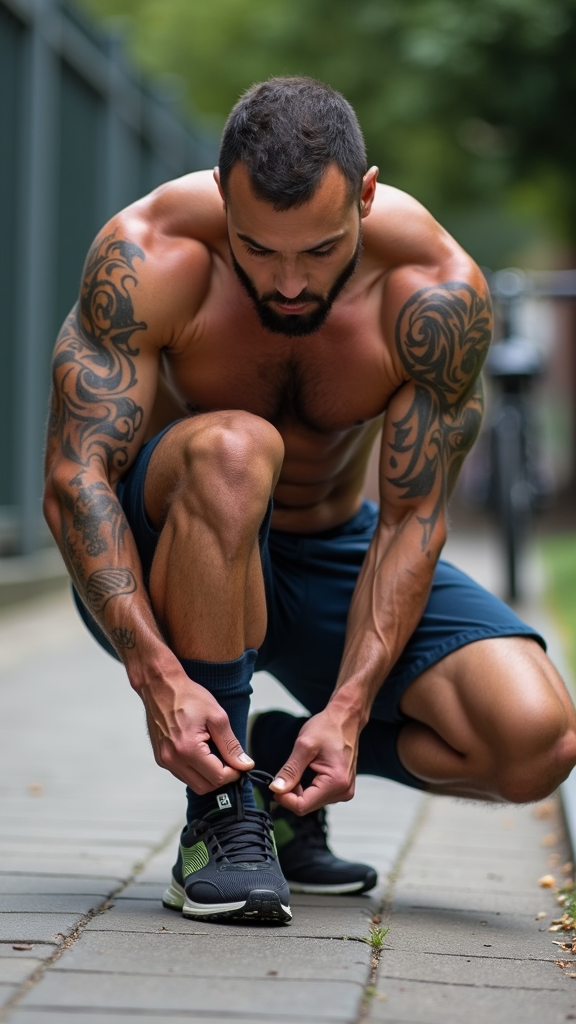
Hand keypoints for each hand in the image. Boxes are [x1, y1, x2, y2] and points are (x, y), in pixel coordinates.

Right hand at [134, 652, 253, 792]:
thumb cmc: (187, 696)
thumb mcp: (217, 717)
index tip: (240, 764)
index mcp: (187, 749)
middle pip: (204, 787)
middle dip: (221, 778)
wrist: (160, 685)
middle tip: (231, 763)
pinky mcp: (160, 758)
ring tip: (216, 755)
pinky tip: (202, 753)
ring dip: (207, 775)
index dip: (233, 774)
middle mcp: (172, 759)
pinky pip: (182, 774)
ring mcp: (164, 760)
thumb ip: (231, 744)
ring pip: (192, 783)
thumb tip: (244, 764)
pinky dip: (195, 770)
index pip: (216, 778)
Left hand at [268, 704, 360, 813]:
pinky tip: (309, 769)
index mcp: (336, 782)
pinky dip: (308, 786)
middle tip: (288, 771)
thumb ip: (290, 770)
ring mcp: (344, 790)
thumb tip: (276, 789)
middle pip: (307, 805)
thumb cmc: (328, 727)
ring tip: (303, 766)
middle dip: (292, 792)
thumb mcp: (304, 745)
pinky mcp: (341, 787)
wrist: (345, 719)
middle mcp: (343, 791)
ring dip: (300, 788)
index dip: (284, 798)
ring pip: (311, 801)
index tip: (274, 786)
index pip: (303, 806)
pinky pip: (318, 795)